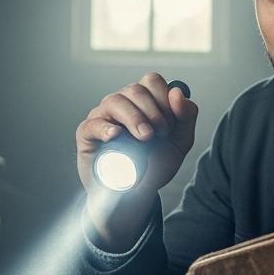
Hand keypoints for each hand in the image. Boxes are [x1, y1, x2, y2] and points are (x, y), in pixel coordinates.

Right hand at [75, 72, 197, 249]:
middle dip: (153, 111)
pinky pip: (92, 124)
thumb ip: (186, 116)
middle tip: (160, 134)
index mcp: (143, 101)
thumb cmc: (155, 163)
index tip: (170, 125)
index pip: (151, 81)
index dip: (164, 99)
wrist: (138, 192)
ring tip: (145, 138)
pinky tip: (116, 135)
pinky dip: (105, 127)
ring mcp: (102, 117)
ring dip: (134, 117)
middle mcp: (122, 104)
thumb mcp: (180, 141)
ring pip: (115, 101)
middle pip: (135, 90)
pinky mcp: (87, 135)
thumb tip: (177, 92)